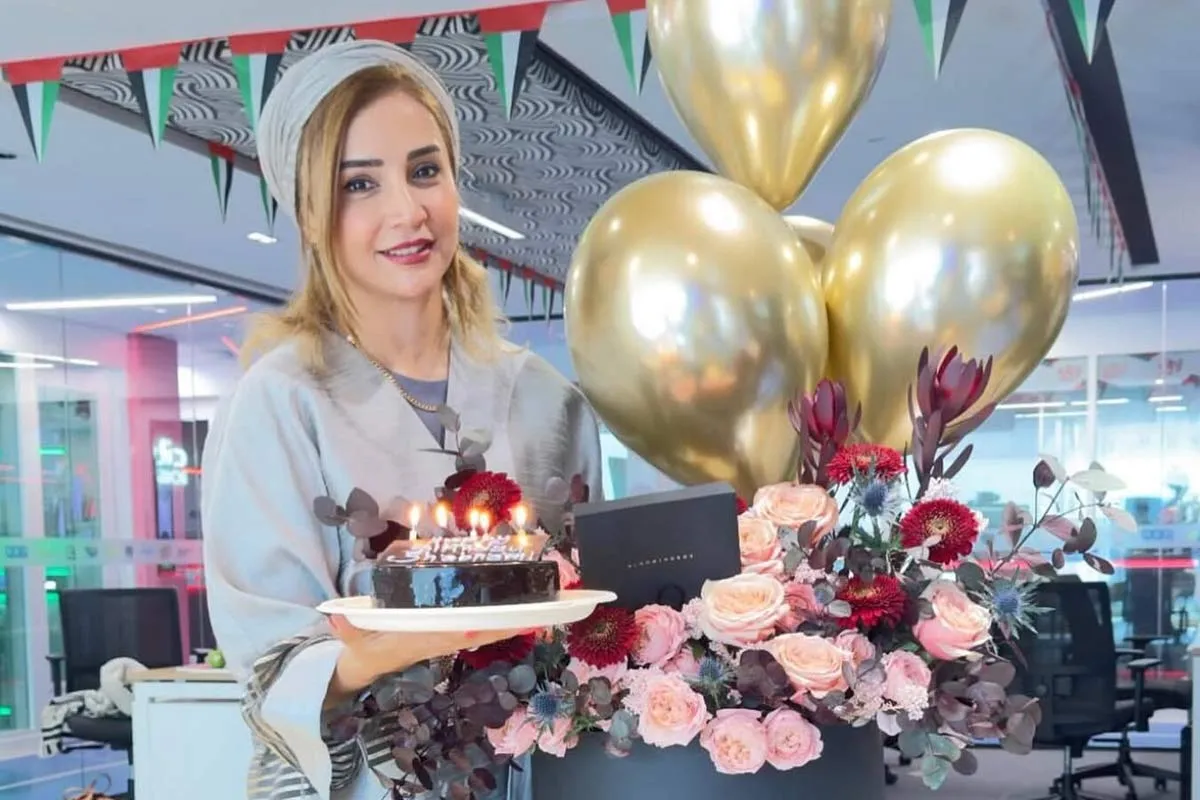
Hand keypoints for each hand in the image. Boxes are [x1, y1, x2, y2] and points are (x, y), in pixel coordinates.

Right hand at [326, 615, 530, 702]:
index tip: (484, 624)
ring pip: (479, 632)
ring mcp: (441, 640)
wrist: (363, 667)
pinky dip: (497, 625)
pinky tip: (520, 619)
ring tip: (538, 616)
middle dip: (501, 627)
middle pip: (472, 633)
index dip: (463, 630)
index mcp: (413, 641)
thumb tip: (334, 617)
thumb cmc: (361, 649)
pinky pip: (474, 631)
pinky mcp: (444, 637)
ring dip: (506, 626)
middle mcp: (433, 641)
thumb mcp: (350, 642)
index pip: (442, 635)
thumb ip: (345, 629)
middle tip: (534, 618)